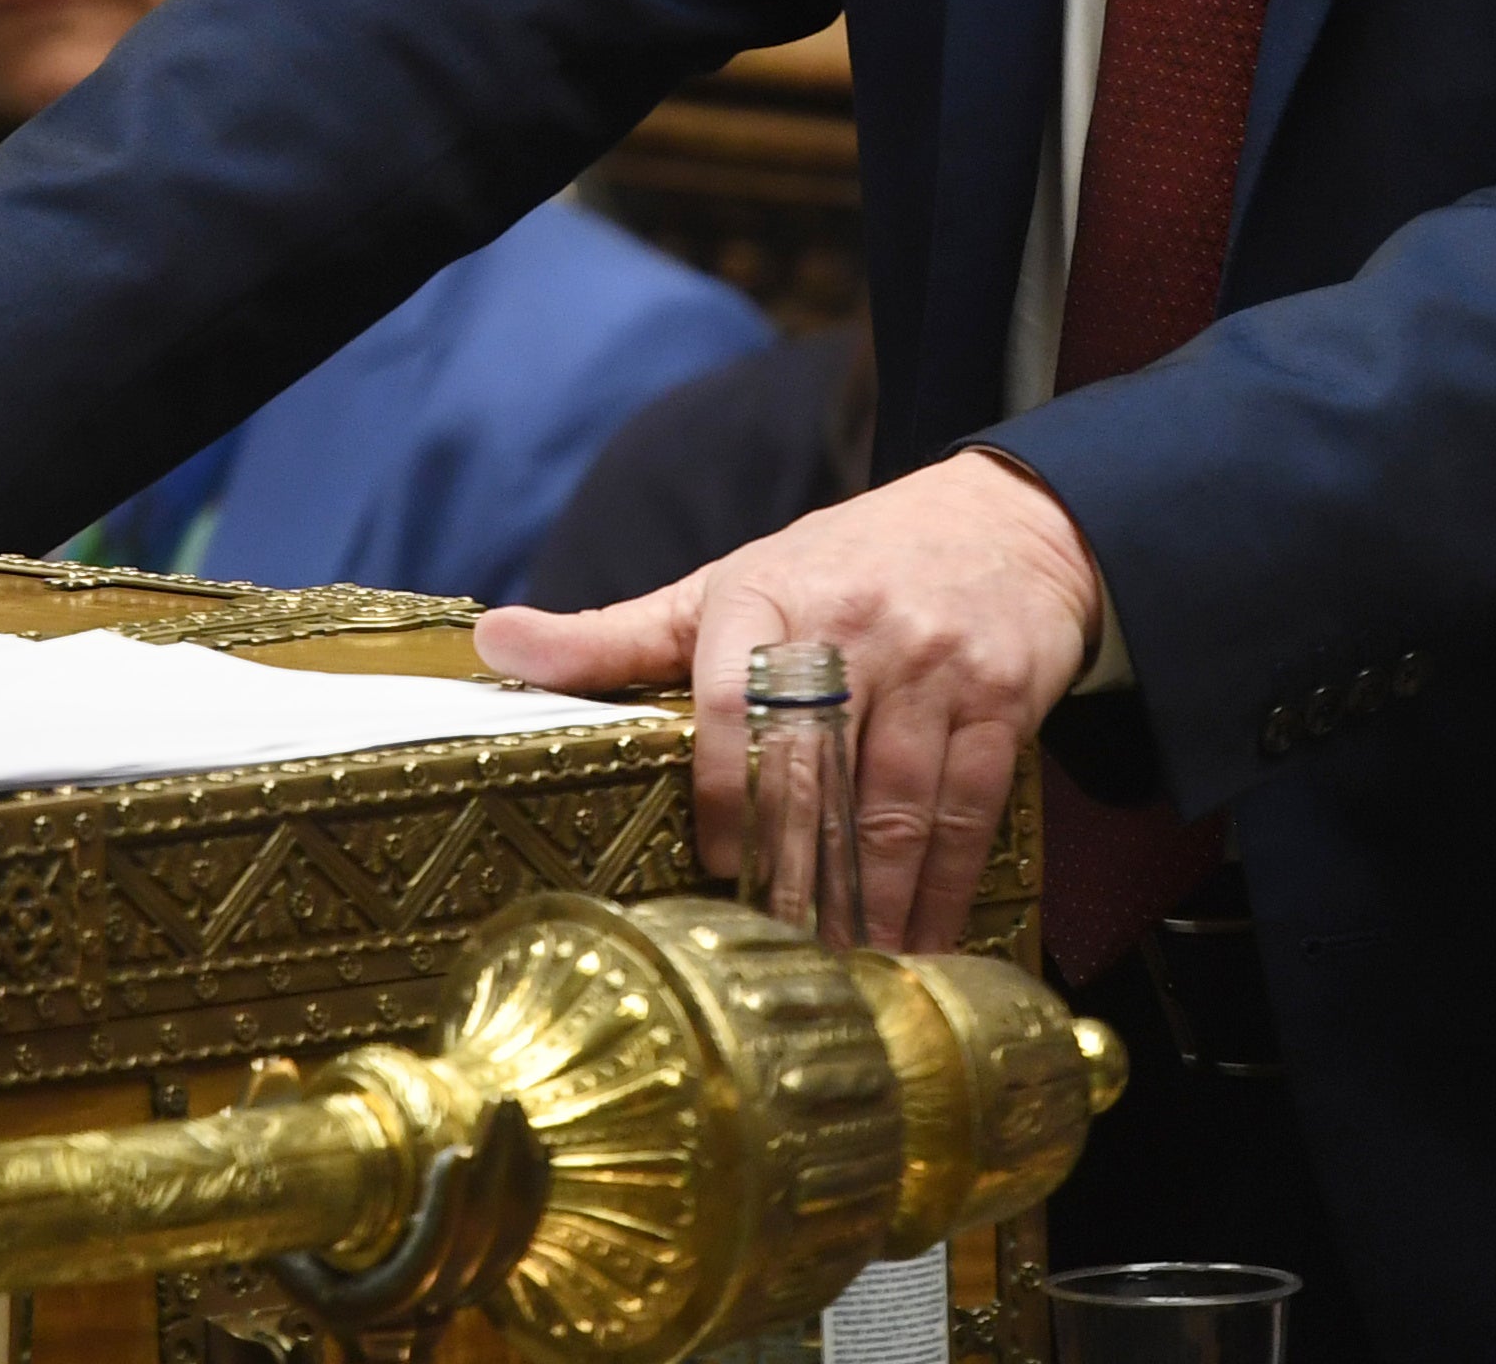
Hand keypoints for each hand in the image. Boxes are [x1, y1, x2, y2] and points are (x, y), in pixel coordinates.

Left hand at [475, 451, 1101, 953]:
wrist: (1002, 522)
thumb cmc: (840, 565)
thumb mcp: (727, 584)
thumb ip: (615, 634)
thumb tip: (492, 641)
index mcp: (767, 597)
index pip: (730, 695)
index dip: (723, 788)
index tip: (718, 866)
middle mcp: (853, 627)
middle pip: (816, 766)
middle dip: (797, 870)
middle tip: (777, 955)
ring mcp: (933, 663)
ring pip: (897, 802)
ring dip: (874, 899)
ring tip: (848, 973)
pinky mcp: (1002, 698)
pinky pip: (971, 808)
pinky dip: (946, 886)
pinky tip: (923, 942)